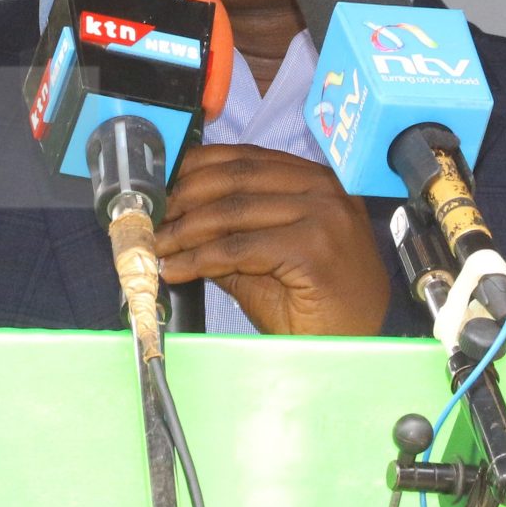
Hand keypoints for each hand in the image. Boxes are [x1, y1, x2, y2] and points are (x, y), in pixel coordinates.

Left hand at [155, 144, 390, 335]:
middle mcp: (324, 189)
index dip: (197, 168)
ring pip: (233, 211)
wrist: (356, 347)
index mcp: (317, 181)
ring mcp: (323, 216)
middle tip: (149, 217)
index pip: (247, 158)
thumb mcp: (267, 259)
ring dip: (184, 230)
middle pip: (236, 179)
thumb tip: (175, 217)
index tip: (161, 184)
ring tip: (155, 246)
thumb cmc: (316, 306)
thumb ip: (231, 232)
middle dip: (184, 196)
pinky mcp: (313, 248)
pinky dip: (198, 259)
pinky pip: (238, 248)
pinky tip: (177, 270)